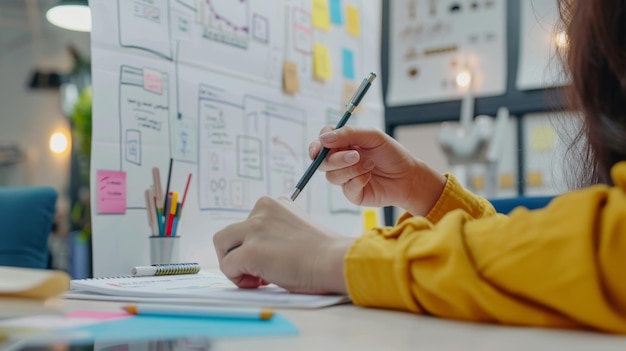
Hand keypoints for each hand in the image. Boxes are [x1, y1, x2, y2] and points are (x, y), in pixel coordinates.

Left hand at [213, 196, 353, 293]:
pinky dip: (238, 279)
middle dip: (240, 253)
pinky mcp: (251, 250)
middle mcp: (261, 210)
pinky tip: (262, 282)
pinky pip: (227, 267)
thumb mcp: (295, 228)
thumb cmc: (322, 253)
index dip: (255, 244)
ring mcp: (254, 229)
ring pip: (222, 245)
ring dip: (235, 263)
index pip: (247, 223)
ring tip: (259, 277)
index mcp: (274, 203)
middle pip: (230, 233)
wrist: (335, 261)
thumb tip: (258, 249)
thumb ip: (275, 230)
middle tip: (262, 271)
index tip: (273, 256)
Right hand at [310, 126, 445, 215]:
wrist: (408, 176)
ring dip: (351, 170)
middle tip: (356, 155)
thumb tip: (323, 138)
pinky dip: (358, 181)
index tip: (321, 146)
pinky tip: (369, 176)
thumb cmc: (392, 154)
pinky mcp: (352, 193)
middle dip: (337, 159)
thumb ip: (348, 134)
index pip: (322, 143)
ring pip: (332, 176)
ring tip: (369, 166)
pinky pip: (346, 188)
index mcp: (344, 144)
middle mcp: (341, 161)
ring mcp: (346, 178)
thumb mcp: (373, 136)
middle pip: (323, 162)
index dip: (317, 145)